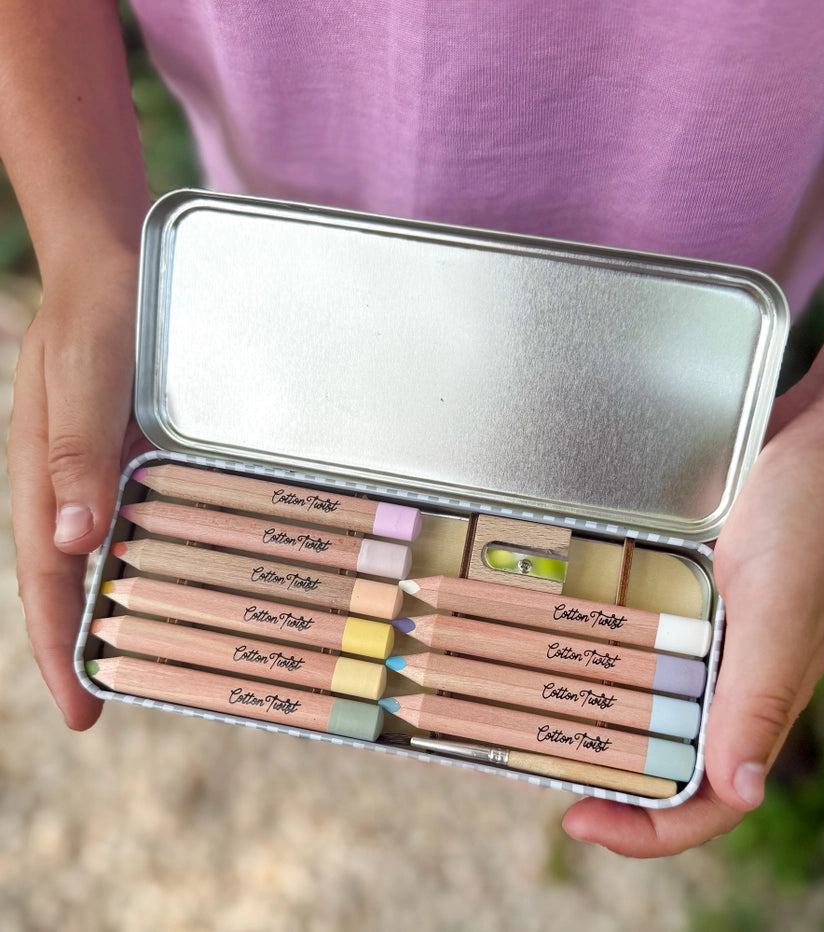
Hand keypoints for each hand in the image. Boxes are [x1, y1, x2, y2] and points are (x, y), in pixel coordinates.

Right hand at [9, 252, 149, 727]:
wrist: (113, 270)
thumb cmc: (92, 320)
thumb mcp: (79, 383)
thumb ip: (73, 456)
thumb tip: (72, 545)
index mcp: (40, 480)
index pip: (45, 582)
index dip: (57, 650)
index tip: (81, 713)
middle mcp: (68, 486)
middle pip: (73, 582)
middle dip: (87, 645)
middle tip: (116, 703)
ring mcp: (101, 472)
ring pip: (108, 556)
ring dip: (126, 607)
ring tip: (158, 658)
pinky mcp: (132, 455)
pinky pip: (141, 518)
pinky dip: (154, 556)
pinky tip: (182, 577)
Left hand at [562, 384, 823, 855]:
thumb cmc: (821, 508)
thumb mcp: (783, 603)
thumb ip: (760, 695)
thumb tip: (741, 792)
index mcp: (764, 694)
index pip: (711, 797)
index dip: (648, 827)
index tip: (577, 820)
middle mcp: (739, 670)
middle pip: (671, 753)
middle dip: (609, 771)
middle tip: (536, 757)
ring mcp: (722, 628)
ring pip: (656, 694)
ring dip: (602, 707)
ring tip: (536, 703)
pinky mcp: (707, 586)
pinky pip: (655, 632)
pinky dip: (615, 641)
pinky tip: (571, 628)